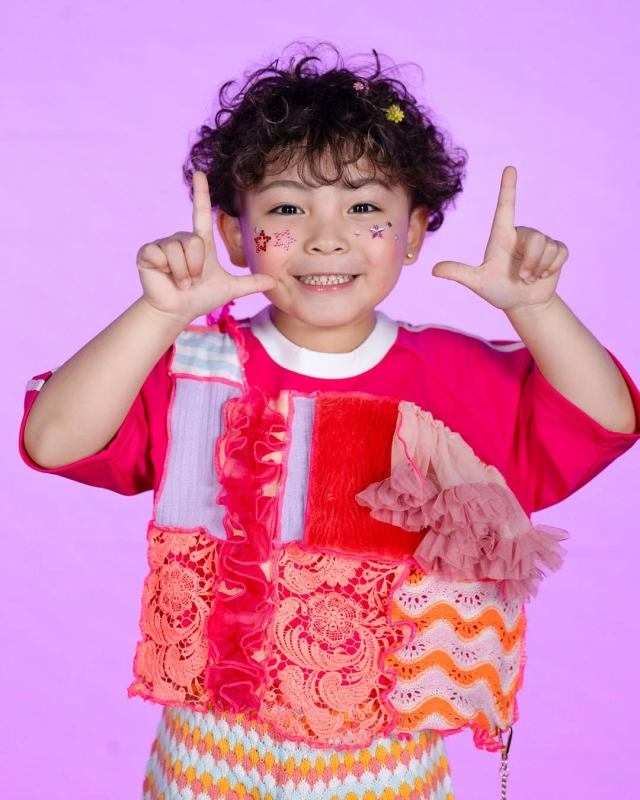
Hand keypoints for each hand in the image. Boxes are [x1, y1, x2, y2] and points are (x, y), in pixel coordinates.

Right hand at [136, 171, 275, 322]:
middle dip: (196, 267)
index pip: (202, 213)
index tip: (200, 173)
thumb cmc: (200, 298)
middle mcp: (182, 239)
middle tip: (193, 281)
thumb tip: (275, 282)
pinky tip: (166, 277)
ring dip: (184, 272)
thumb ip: (251, 283)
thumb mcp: (229, 289)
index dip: (202, 193)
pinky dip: (169, 271)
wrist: (176, 311)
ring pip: (179, 248)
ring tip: (181, 282)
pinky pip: (162, 254)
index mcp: (200, 242)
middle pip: (195, 241)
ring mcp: (163, 244)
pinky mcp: (148, 252)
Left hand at [432, 166, 568, 312]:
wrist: (523, 304)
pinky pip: (560, 252)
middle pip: (536, 237)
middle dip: (531, 263)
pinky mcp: (556, 250)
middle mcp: (521, 234)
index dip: (507, 187)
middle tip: (522, 277)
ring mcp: (540, 241)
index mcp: (501, 236)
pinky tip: (544, 275)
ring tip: (529, 277)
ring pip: (548, 247)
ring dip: (540, 268)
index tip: (509, 168)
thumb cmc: (498, 291)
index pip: (505, 207)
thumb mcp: (477, 282)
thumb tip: (433, 270)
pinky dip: (552, 268)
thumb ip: (458, 273)